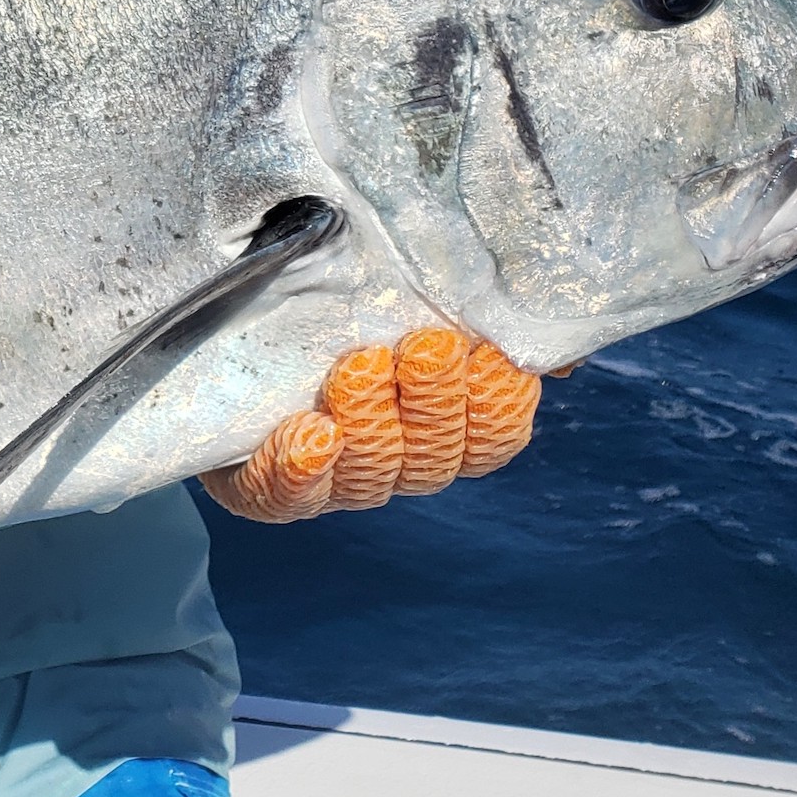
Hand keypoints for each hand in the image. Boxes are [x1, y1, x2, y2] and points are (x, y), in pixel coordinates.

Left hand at [199, 329, 540, 522]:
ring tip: (358, 368)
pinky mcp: (267, 491)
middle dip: (433, 399)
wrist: (238, 355)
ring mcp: (335, 482)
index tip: (490, 356)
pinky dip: (300, 468)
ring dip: (369, 419)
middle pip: (433, 451)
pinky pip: (287, 494)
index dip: (496, 402)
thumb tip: (559, 348)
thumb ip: (482, 317)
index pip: (492, 434)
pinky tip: (310, 434)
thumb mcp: (414, 302)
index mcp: (445, 429)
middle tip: (422, 346)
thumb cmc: (349, 316)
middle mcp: (398, 463)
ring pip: (369, 468)